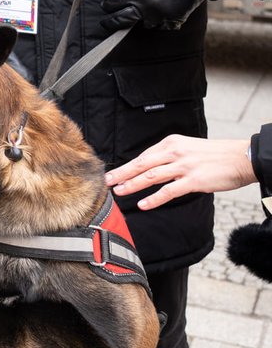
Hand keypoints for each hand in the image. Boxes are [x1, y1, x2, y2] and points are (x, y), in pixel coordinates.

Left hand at [102, 0, 224, 31]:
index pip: (111, 5)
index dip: (107, 4)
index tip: (107, 4)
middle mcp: (145, 7)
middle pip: (120, 21)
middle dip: (112, 21)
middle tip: (108, 21)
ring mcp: (159, 16)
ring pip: (142, 24)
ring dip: (140, 18)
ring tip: (144, 7)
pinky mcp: (173, 21)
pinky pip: (160, 25)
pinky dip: (158, 19)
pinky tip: (161, 7)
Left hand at [105, 135, 253, 209]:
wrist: (240, 157)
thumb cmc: (215, 155)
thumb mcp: (188, 148)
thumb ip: (170, 156)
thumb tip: (152, 167)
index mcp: (172, 143)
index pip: (144, 156)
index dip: (128, 166)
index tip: (114, 173)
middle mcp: (175, 152)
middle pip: (142, 163)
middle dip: (122, 173)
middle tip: (106, 181)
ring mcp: (183, 166)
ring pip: (151, 175)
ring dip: (133, 184)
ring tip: (119, 192)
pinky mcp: (193, 180)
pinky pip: (168, 190)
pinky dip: (154, 198)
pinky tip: (143, 204)